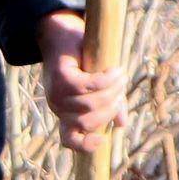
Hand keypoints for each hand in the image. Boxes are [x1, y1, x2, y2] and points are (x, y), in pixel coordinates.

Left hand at [37, 12, 123, 153]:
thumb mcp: (96, 87)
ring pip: (91, 104)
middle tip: (120, 88)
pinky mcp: (61, 77)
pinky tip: (116, 70)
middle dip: (112, 107)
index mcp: (66, 115)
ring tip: (121, 76)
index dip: (85, 146)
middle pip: (90, 122)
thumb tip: (121, 124)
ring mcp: (57, 94)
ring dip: (113, 90)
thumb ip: (109, 105)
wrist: (60, 33)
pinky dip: (108, 79)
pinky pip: (90, 86)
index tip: (103, 138)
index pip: (70, 140)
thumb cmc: (81, 61)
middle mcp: (59, 109)